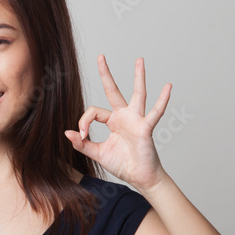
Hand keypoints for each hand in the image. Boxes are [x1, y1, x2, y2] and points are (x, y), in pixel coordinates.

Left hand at [65, 54, 170, 191]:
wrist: (139, 177)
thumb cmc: (122, 164)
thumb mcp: (97, 153)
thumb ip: (82, 143)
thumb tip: (66, 132)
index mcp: (112, 121)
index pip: (93, 111)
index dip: (84, 121)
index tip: (82, 136)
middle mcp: (124, 116)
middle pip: (113, 90)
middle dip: (106, 74)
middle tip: (100, 56)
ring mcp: (136, 120)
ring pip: (137, 94)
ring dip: (138, 76)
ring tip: (139, 60)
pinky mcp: (146, 128)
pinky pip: (155, 112)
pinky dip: (162, 100)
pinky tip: (168, 87)